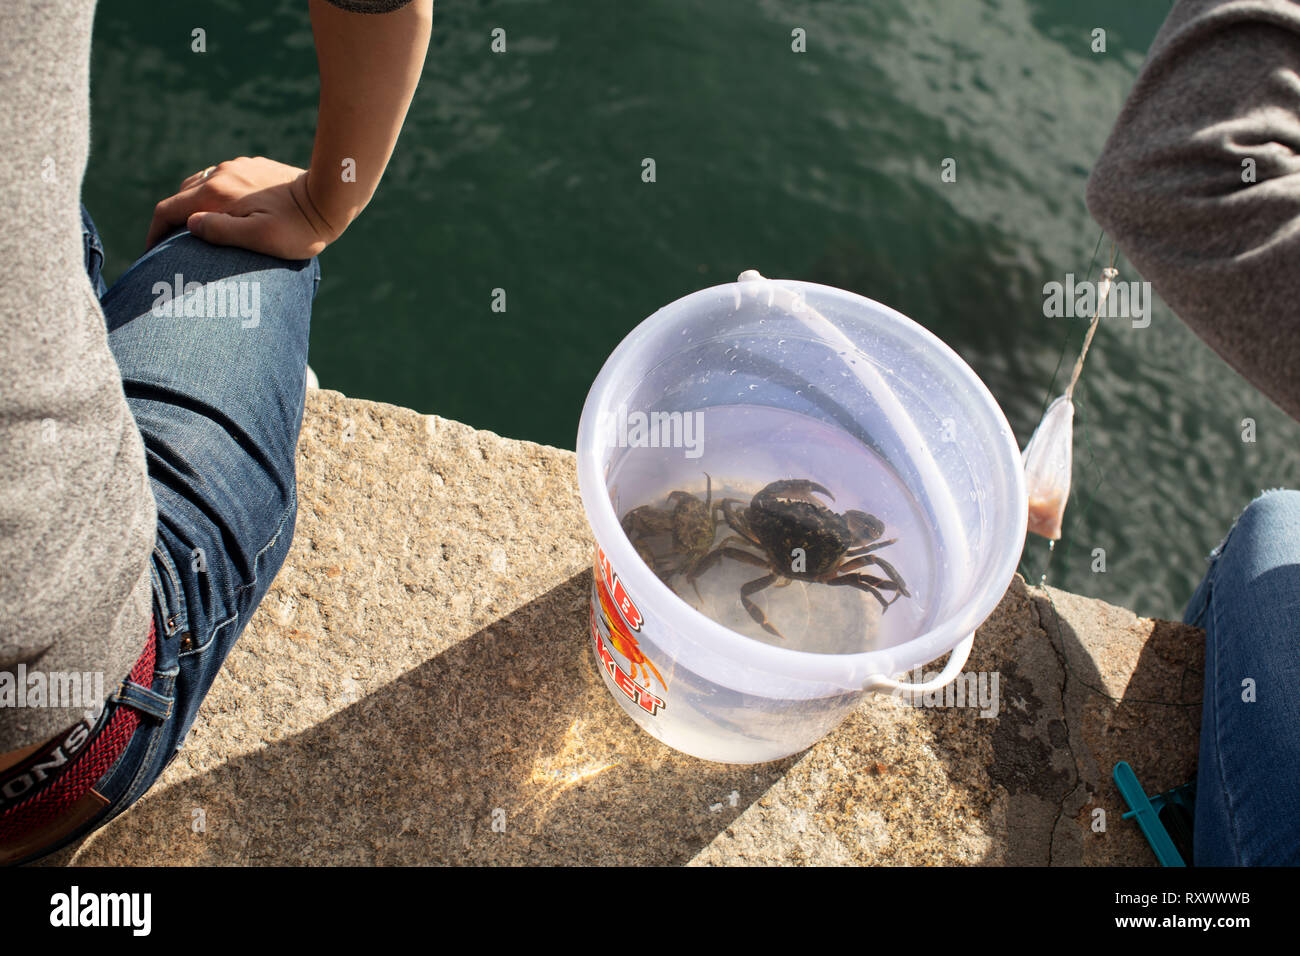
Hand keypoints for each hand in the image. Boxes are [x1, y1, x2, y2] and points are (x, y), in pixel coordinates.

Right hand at [146, 157, 340, 259]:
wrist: (329, 197)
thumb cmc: (298, 228)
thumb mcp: (260, 238)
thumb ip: (221, 232)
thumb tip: (189, 225)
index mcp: (216, 194)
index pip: (168, 210)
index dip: (154, 234)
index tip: (151, 254)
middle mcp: (220, 175)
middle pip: (181, 196)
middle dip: (171, 221)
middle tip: (171, 247)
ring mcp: (236, 167)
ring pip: (201, 186)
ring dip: (193, 207)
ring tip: (197, 231)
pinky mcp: (251, 167)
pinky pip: (222, 181)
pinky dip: (213, 198)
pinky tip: (226, 213)